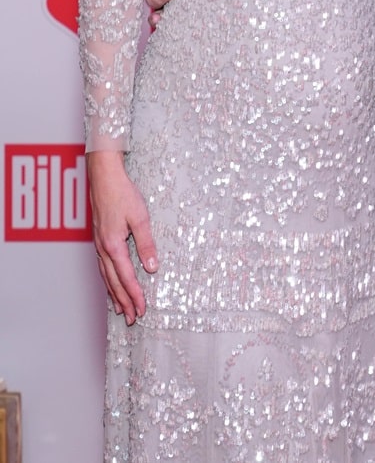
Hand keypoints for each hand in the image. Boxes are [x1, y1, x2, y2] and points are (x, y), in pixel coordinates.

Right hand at [87, 151, 157, 324]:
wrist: (104, 177)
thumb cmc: (122, 194)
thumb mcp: (140, 217)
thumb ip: (146, 244)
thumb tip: (152, 267)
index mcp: (113, 245)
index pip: (126, 277)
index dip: (135, 295)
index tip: (142, 310)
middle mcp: (103, 249)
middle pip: (114, 282)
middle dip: (124, 301)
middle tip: (133, 318)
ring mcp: (99, 244)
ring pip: (106, 276)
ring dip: (115, 294)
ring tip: (121, 309)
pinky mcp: (99, 239)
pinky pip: (103, 266)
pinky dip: (108, 280)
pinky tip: (112, 284)